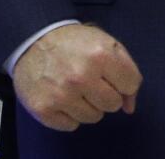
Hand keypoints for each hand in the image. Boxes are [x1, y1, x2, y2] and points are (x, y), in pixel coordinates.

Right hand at [13, 23, 142, 132]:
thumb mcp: (106, 43)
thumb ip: (126, 70)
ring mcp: (61, 95)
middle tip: (92, 81)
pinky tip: (62, 97)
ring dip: (88, 105)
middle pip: (113, 105)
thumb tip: (130, 106)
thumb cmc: (74, 42)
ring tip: (76, 88)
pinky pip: (71, 125)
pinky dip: (69, 114)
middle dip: (107, 94)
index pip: (130, 84)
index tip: (111, 75)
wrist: (34, 39)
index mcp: (100, 55)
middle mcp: (81, 77)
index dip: (123, 81)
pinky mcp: (44, 109)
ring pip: (93, 117)